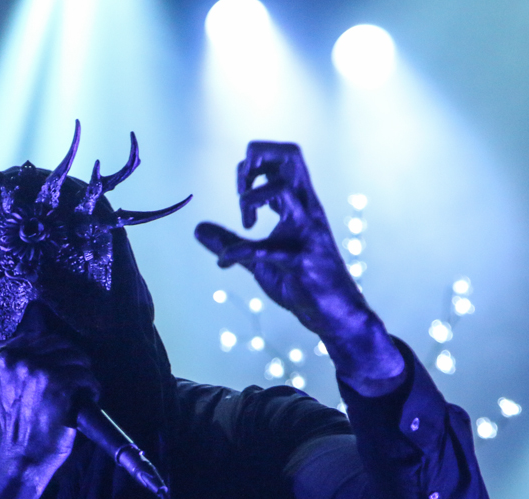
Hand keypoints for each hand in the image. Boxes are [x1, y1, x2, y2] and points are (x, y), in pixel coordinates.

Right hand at [0, 302, 98, 498]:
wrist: (22, 456)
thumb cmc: (13, 426)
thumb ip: (10, 364)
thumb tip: (31, 331)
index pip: (38, 337)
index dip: (55, 352)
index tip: (60, 368)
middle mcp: (15, 359)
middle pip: (59, 343)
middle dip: (71, 360)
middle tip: (74, 380)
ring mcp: (36, 369)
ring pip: (76, 357)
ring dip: (83, 374)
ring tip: (81, 391)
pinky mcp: (57, 383)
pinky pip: (86, 375)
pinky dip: (92, 388)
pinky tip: (87, 399)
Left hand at [195, 141, 403, 392]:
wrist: (330, 315)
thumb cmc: (300, 282)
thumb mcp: (257, 258)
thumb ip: (229, 241)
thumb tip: (197, 228)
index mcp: (299, 203)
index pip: (283, 156)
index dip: (252, 164)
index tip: (240, 192)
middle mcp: (307, 209)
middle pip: (291, 155)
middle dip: (256, 160)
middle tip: (241, 191)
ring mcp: (308, 232)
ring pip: (282, 189)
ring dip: (250, 199)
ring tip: (244, 223)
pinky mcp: (303, 260)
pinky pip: (268, 248)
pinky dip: (239, 252)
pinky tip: (225, 262)